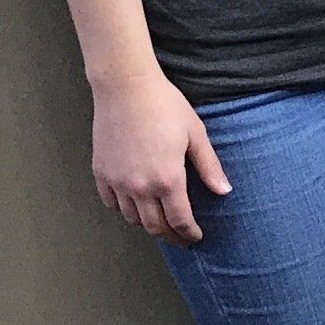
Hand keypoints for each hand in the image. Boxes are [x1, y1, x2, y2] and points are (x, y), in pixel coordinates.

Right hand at [92, 68, 231, 244]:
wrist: (126, 87)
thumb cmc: (165, 105)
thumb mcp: (195, 132)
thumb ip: (209, 166)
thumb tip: (224, 191)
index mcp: (167, 179)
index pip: (179, 220)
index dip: (189, 233)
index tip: (195, 238)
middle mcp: (140, 188)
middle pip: (154, 227)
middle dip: (170, 236)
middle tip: (180, 237)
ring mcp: (118, 183)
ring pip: (131, 219)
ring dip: (147, 224)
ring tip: (159, 220)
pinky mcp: (101, 174)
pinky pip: (111, 203)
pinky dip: (123, 209)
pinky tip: (133, 203)